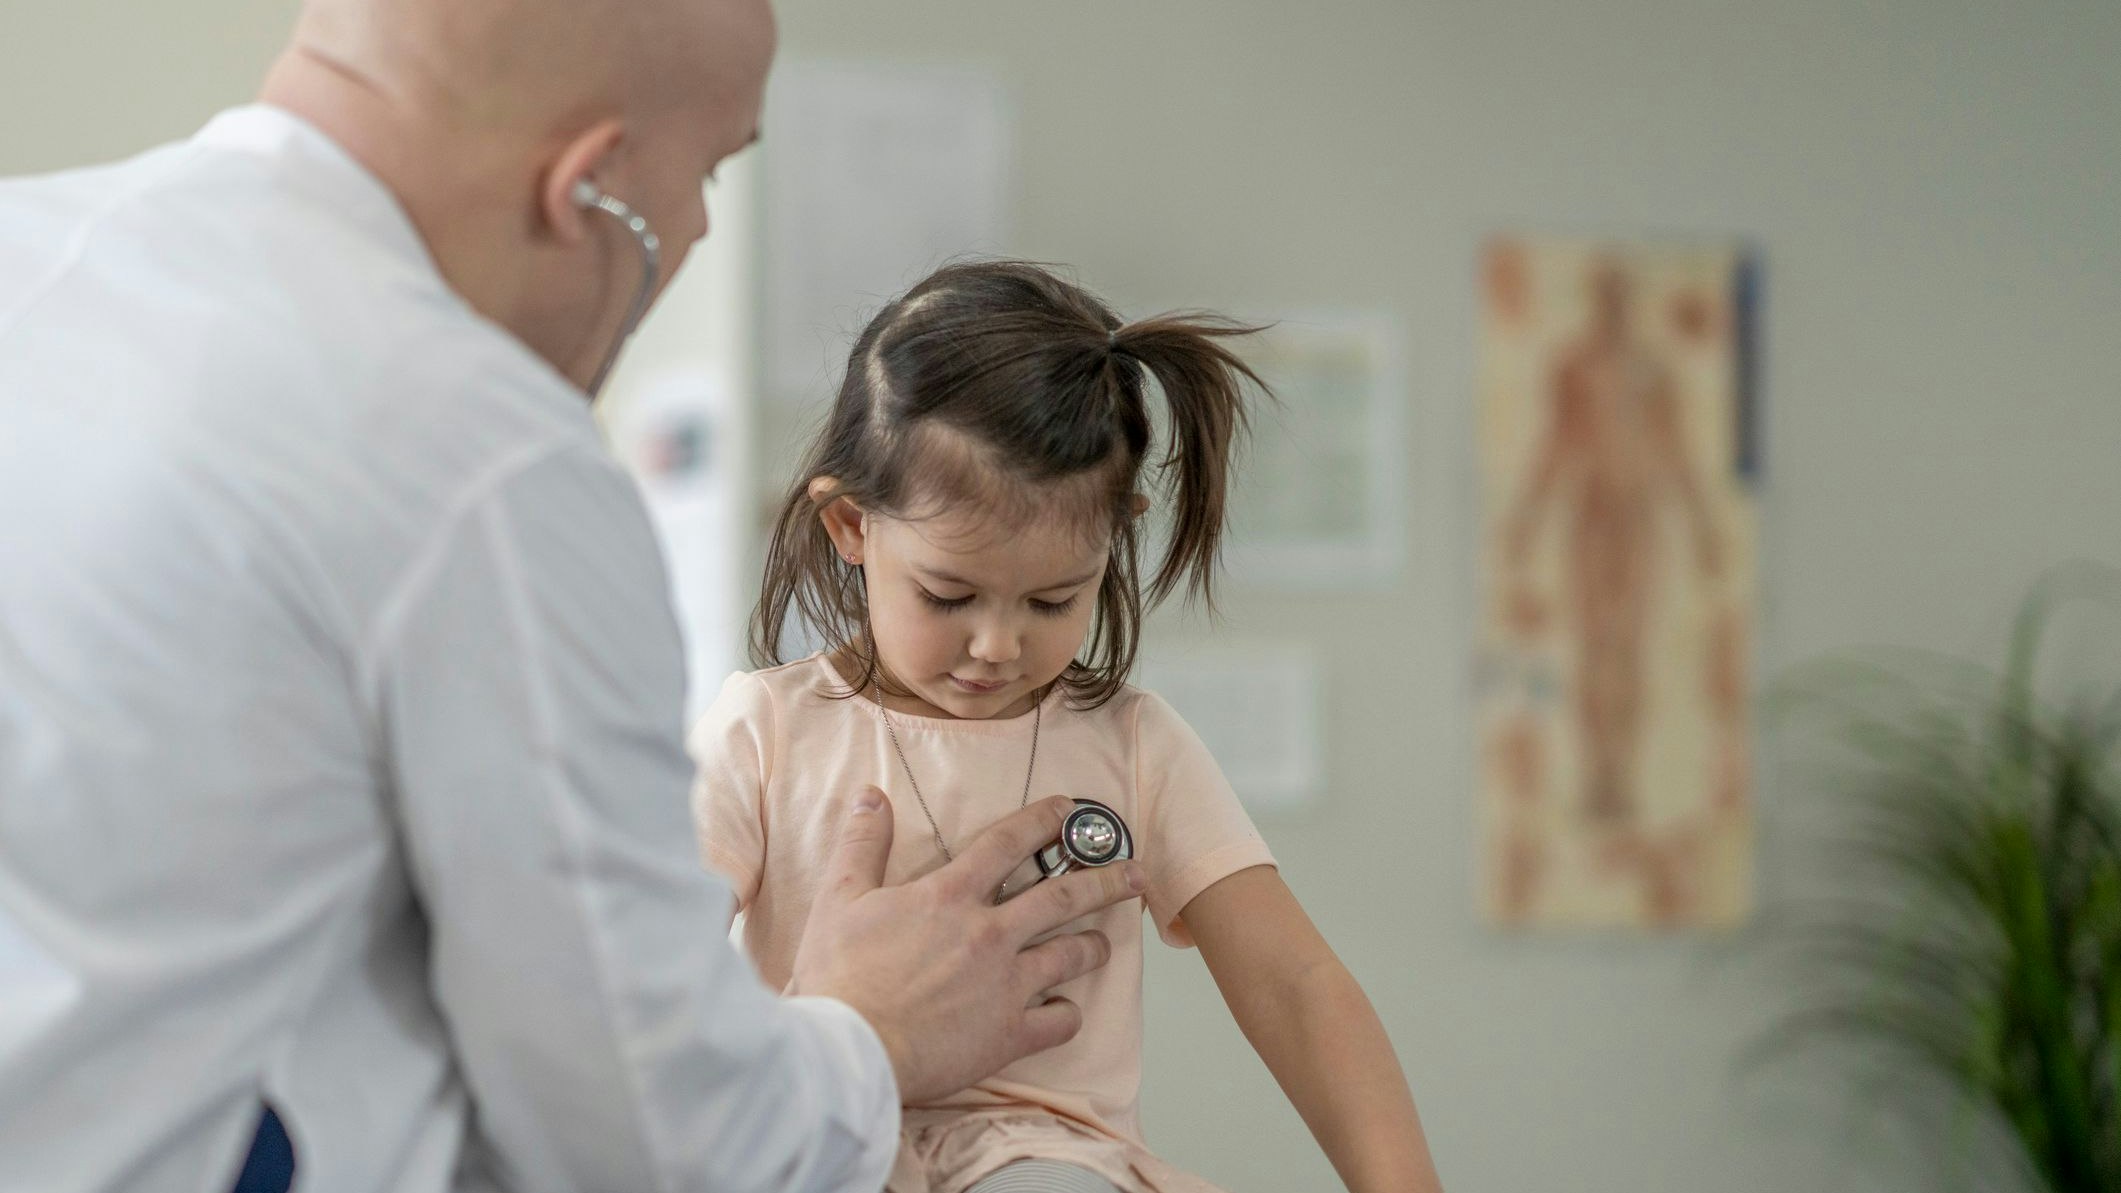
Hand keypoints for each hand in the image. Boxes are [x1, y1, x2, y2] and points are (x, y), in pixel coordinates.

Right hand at [788, 788, 1145, 1103]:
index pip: (1008, 842)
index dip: (1043, 819)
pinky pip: (1059, 1022)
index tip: (1068, 808)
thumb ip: (862, 843)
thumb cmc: (840, 977)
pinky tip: (1065, 1012)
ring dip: (1093, 945)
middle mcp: (989, 932)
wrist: (846, 1051)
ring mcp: (1006, 984)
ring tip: (1103, 943)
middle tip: (1133, 873)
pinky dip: (1068, 1015)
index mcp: (950, 895)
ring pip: (1071, 955)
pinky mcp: (1009, 1034)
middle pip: (1063, 896)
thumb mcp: (840, 898)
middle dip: (1105, 879)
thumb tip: (871, 795)